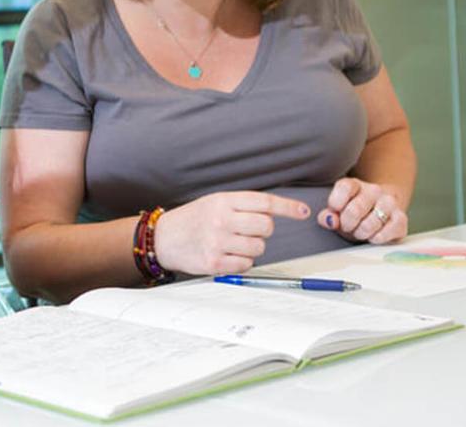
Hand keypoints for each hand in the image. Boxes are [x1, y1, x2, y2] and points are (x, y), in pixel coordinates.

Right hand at [154, 192, 310, 275]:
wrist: (162, 238)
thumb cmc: (192, 220)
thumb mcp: (214, 202)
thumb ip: (242, 206)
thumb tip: (274, 214)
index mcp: (222, 201)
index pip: (264, 202)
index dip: (287, 207)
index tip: (302, 211)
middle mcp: (220, 220)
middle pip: (266, 227)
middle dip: (262, 231)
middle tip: (247, 231)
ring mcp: (217, 242)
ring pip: (258, 248)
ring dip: (250, 248)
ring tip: (231, 243)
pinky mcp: (214, 262)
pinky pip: (246, 264)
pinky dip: (240, 262)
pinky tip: (226, 255)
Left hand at [318, 177, 407, 243]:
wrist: (380, 213)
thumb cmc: (353, 214)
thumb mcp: (336, 213)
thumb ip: (327, 216)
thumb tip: (330, 220)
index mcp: (354, 184)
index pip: (344, 188)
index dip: (336, 204)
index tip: (336, 212)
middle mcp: (374, 190)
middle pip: (355, 210)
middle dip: (347, 225)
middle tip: (348, 227)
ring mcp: (390, 203)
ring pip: (370, 224)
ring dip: (361, 233)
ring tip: (360, 231)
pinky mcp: (401, 218)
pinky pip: (386, 233)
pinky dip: (376, 239)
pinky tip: (373, 235)